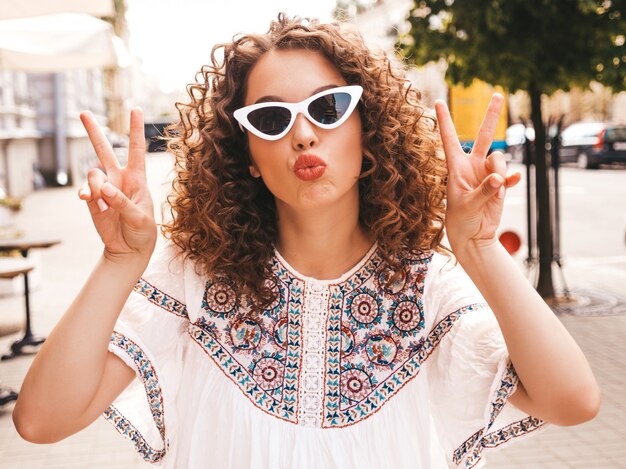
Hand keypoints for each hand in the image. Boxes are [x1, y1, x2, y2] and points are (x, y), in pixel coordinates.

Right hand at [78, 108, 156, 264]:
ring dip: (95, 185)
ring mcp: (104, 189)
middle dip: (93, 132)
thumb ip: (122, 202)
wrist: (128, 250)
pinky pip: (84, 190)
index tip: (135, 108)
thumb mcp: (140, 218)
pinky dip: (85, 193)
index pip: (136, 150)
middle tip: (82, 112)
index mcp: (137, 179)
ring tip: (103, 201)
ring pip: (93, 173)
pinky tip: (86, 198)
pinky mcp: (92, 200)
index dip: (135, 129)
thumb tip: (103, 188)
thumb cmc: (142, 232)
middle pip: (104, 150)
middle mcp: (119, 179)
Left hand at [435, 94, 520, 252]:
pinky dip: (512, 180)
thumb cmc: (461, 219)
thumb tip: (499, 179)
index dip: (444, 120)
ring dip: (500, 172)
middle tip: (497, 94)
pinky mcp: (500, 185)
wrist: (473, 235)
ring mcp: (487, 173)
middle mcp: (472, 165)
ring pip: (500, 159)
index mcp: (456, 166)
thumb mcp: (467, 205)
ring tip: (495, 191)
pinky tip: (512, 185)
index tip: (438, 101)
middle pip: (483, 135)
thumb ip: (483, 190)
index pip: (450, 139)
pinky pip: (510, 176)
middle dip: (491, 115)